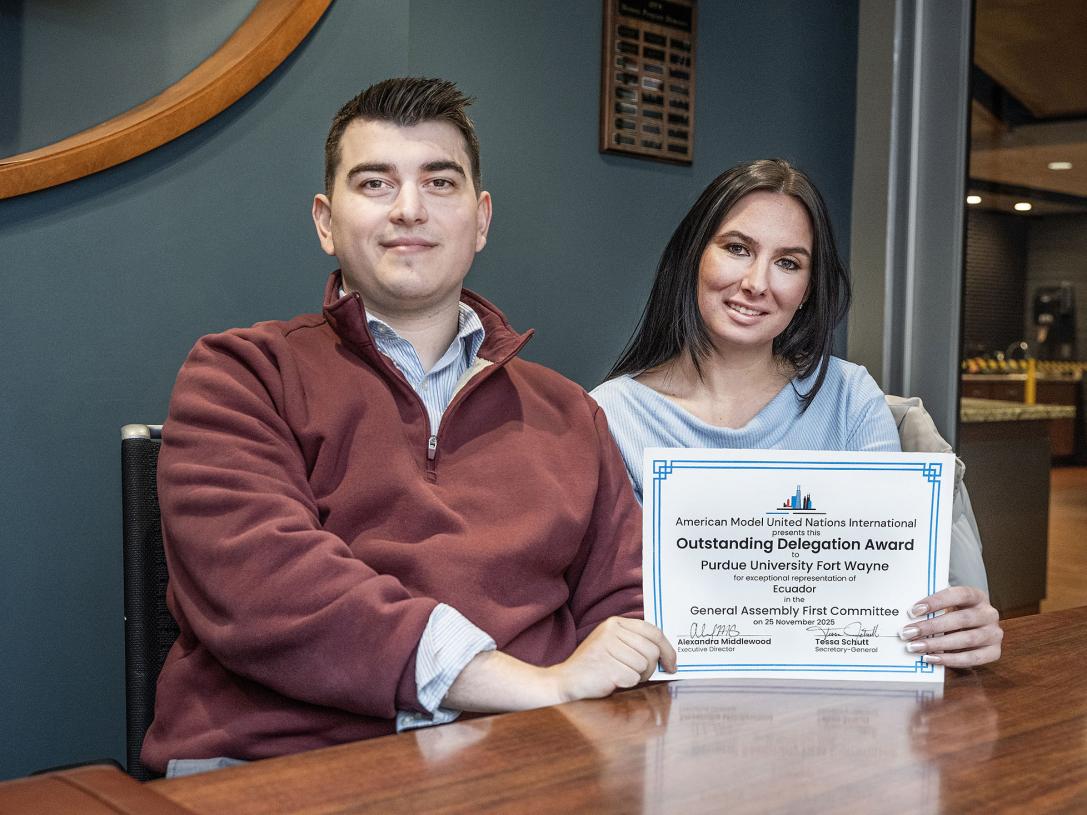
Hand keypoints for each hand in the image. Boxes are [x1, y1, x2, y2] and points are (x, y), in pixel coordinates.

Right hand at [549, 617, 676, 703]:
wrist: (566, 680)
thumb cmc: (595, 666)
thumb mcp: (614, 645)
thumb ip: (636, 644)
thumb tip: (667, 655)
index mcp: (615, 623)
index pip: (653, 631)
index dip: (668, 649)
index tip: (672, 664)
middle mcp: (611, 631)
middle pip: (652, 650)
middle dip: (651, 668)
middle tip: (639, 675)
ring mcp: (608, 646)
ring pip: (644, 665)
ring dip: (638, 676)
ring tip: (620, 675)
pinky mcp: (606, 665)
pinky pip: (632, 678)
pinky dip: (626, 683)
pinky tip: (612, 680)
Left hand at [898, 586, 1001, 667]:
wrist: (978, 626)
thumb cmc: (957, 613)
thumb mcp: (949, 605)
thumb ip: (935, 608)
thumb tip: (908, 617)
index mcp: (977, 596)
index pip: (958, 594)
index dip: (936, 602)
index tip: (914, 611)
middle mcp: (989, 614)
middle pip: (960, 619)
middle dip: (931, 627)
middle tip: (909, 632)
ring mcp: (994, 633)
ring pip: (966, 640)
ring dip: (938, 644)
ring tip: (916, 647)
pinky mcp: (994, 652)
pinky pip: (972, 658)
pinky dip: (950, 660)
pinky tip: (931, 658)